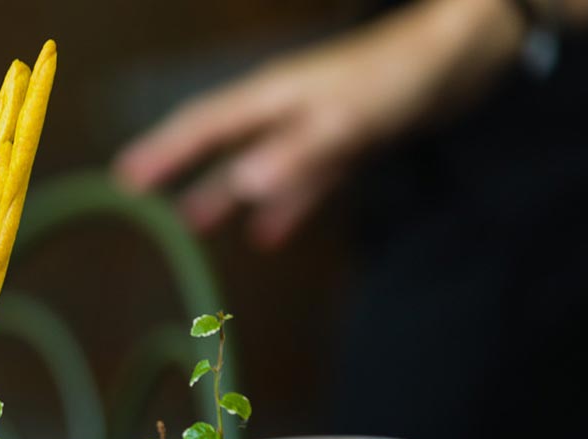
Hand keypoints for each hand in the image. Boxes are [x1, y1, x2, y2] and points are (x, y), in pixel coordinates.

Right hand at [115, 0, 523, 247]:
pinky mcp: (344, 140)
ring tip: (191, 226)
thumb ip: (295, 154)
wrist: (464, 55)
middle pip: (218, 142)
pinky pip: (300, 179)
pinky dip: (281, 205)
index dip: (162, 152)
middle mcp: (284, 109)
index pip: (203, 126)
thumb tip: (240, 188)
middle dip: (179, 170)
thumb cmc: (402, 76)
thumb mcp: (347, 119)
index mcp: (272, 97)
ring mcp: (313, 125)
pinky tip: (268, 234)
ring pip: (255, 165)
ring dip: (224, 193)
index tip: (124, 179)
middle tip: (138, 199)